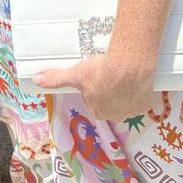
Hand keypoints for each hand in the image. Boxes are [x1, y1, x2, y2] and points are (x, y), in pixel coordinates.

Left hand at [34, 53, 156, 120]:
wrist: (128, 67)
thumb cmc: (101, 71)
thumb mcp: (76, 74)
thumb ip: (56, 78)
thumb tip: (36, 80)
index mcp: (98, 111)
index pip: (95, 100)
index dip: (95, 88)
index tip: (98, 76)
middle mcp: (115, 115)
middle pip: (110, 101)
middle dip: (110, 90)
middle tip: (110, 73)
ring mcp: (132, 110)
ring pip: (126, 100)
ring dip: (125, 90)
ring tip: (124, 74)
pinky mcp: (145, 103)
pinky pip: (142, 97)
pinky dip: (139, 89)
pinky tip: (136, 79)